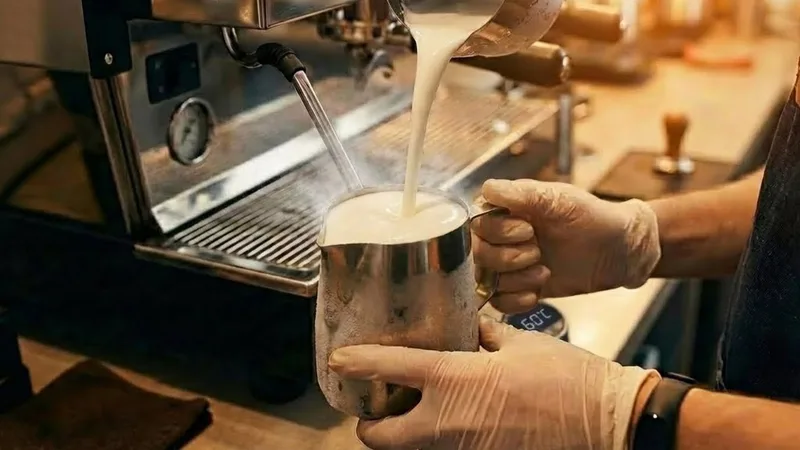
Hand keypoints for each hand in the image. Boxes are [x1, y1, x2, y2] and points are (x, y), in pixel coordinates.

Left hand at [329, 316, 658, 449]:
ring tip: (414, 408)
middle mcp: (448, 423)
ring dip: (405, 432)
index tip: (339, 360)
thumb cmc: (567, 377)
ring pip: (412, 449)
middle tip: (377, 404)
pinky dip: (439, 438)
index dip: (358, 364)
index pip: (390, 370)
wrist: (606, 421)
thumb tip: (470, 328)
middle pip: (380, 437)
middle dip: (370, 423)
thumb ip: (485, 335)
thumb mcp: (519, 343)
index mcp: (455, 380)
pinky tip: (456, 419)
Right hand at [472, 179, 660, 312]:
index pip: (476, 223)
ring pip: (486, 278)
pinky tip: (537, 291)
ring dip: (515, 279)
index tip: (528, 229)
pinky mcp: (520, 287)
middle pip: (477, 253)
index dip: (498, 231)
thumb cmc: (593, 217)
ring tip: (543, 271)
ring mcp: (510, 263)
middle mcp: (503, 236)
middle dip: (508, 257)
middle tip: (538, 251)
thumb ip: (522, 194)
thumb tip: (488, 189)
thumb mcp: (560, 199)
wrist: (618, 251)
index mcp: (507, 209)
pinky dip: (516, 300)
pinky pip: (499, 301)